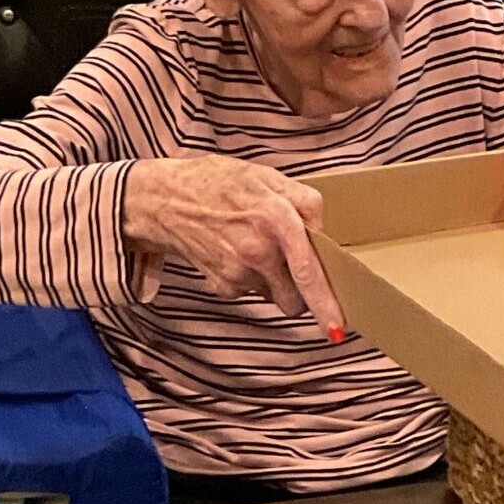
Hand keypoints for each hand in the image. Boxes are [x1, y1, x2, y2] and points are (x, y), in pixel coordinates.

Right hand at [121, 156, 345, 340]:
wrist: (165, 200)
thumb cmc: (218, 183)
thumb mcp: (267, 176)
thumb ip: (304, 201)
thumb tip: (326, 231)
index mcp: (276, 219)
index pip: (308, 271)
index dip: (325, 303)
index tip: (337, 327)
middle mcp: (258, 251)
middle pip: (295, 298)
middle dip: (302, 293)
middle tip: (294, 270)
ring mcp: (238, 272)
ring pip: (275, 296)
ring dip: (275, 282)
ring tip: (257, 250)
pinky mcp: (222, 286)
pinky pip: (251, 293)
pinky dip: (251, 280)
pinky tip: (237, 254)